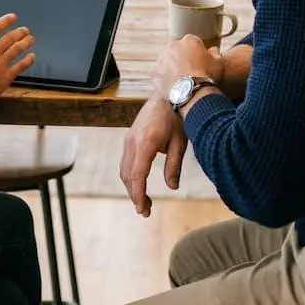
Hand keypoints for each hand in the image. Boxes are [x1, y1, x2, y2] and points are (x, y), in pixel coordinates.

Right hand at [0, 14, 35, 118]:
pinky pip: (21, 65)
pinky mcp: (5, 78)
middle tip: (25, 30)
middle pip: (10, 37)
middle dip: (20, 31)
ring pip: (18, 48)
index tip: (13, 17)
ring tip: (30, 39)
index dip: (6, 20)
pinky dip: (28, 60)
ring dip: (26, 42)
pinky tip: (32, 57)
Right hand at [119, 95, 186, 217]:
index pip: (137, 176)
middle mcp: (132, 141)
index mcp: (145, 144)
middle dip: (134, 194)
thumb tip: (172, 187)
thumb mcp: (180, 143)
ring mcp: (129, 138)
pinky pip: (125, 160)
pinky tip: (139, 181)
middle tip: (145, 210)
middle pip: (127, 175)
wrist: (170, 93)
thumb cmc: (178, 117)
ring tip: (143, 199)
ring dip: (131, 186)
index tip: (143, 209)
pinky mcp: (130, 136)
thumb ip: (174, 166)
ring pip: (124, 169)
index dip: (139, 195)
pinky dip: (129, 174)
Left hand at [150, 36, 224, 97]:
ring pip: (166, 62)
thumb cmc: (208, 76)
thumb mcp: (218, 62)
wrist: (192, 92)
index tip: (199, 65)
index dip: (196, 55)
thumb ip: (215, 53)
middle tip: (189, 74)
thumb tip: (213, 49)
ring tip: (180, 83)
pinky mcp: (153, 71)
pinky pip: (158, 74)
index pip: (192, 44)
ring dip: (171, 69)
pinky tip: (172, 87)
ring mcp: (161, 57)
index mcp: (189, 40)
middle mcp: (173, 45)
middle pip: (177, 51)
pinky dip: (163, 79)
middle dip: (181, 60)